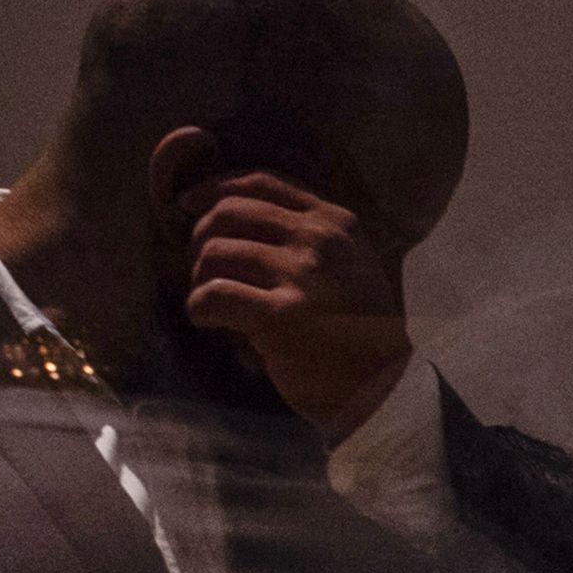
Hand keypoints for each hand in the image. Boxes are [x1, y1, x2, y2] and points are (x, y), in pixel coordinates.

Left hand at [182, 171, 414, 437]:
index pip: (260, 184)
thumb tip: (240, 218)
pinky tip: (207, 320)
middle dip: (200, 239)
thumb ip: (314, 238)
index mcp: (335, 223)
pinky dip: (199, 307)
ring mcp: (301, 277)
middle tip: (201, 270)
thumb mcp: (353, 265)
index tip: (189, 205)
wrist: (383, 389)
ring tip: (210, 302)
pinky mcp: (280, 318)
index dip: (214, 189)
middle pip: (228, 213)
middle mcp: (318, 241)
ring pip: (214, 252)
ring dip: (199, 278)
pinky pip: (213, 296)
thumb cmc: (361, 333)